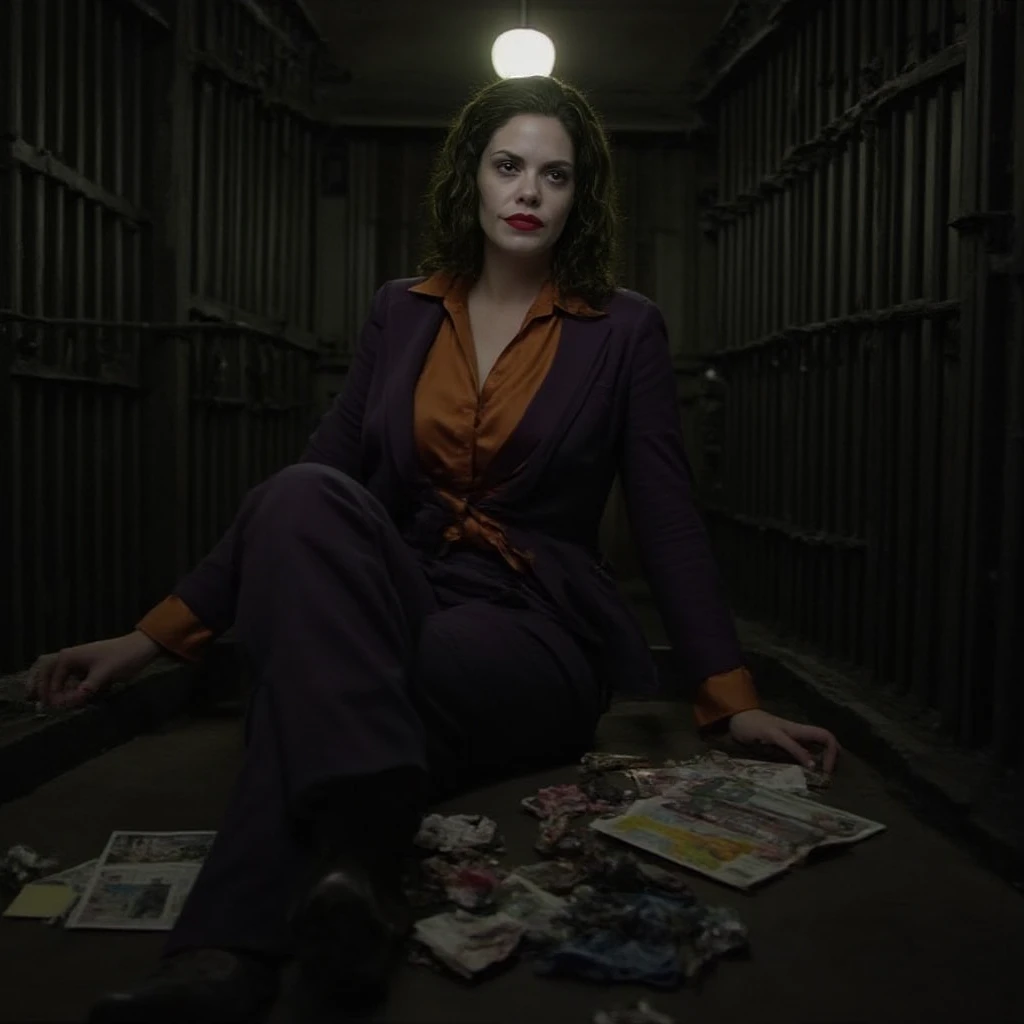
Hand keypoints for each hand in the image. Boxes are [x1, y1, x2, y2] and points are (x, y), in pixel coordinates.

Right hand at [26, 631, 162, 709]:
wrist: (140, 648)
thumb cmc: (123, 657)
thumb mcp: (105, 673)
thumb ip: (87, 687)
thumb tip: (72, 701)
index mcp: (68, 657)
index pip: (50, 679)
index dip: (51, 695)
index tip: (57, 708)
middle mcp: (68, 658)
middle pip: (44, 673)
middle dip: (39, 687)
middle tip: (37, 703)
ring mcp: (76, 663)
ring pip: (54, 676)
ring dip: (49, 687)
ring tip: (47, 702)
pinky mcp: (84, 669)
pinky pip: (67, 679)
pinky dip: (63, 687)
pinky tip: (66, 698)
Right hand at [727, 708, 839, 772]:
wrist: (737, 716)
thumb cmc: (755, 730)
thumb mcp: (776, 742)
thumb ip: (789, 750)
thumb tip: (804, 765)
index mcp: (797, 731)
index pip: (824, 736)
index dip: (832, 752)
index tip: (827, 770)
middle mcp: (795, 729)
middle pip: (825, 735)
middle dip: (833, 754)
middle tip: (829, 772)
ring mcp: (784, 729)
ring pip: (815, 735)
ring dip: (825, 754)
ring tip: (824, 771)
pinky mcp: (771, 732)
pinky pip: (790, 742)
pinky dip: (801, 753)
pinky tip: (808, 765)